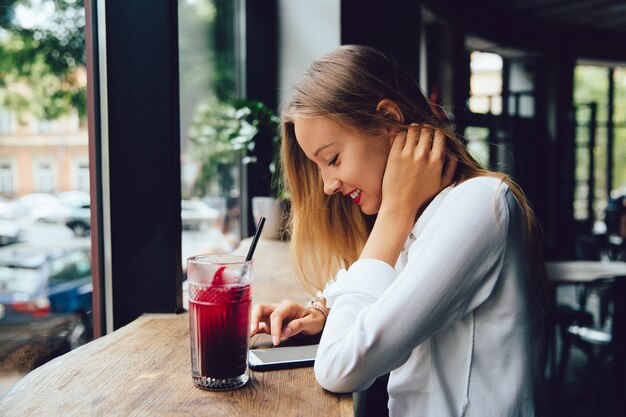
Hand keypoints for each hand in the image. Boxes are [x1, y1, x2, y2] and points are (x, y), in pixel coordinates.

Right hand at [250, 300, 325, 345]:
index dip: (274, 328)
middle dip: (255, 318)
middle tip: (253, 331)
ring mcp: (272, 315)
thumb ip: (298, 325)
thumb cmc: (313, 319)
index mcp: (288, 306)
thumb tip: (285, 331)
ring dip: (251, 322)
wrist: (315, 319)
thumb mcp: (311, 322)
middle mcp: (278, 308)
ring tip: (247, 333)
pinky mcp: (270, 323)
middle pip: (261, 308)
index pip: (276, 315)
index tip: (276, 340)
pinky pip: (259, 325)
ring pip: (257, 315)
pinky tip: (248, 335)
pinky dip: (252, 329)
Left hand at [359, 124, 456, 265]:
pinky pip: (399, 136)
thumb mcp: (442, 185)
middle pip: (426, 131)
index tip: (431, 133)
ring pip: (412, 130)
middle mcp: (423, 155)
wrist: (400, 207)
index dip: (435, 132)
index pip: (439, 136)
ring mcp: (408, 155)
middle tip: (420, 130)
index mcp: (437, 160)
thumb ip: (451, 168)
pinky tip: (401, 138)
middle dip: (424, 129)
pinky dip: (401, 134)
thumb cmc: (422, 198)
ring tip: (411, 132)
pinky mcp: (394, 156)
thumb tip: (454, 154)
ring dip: (413, 129)